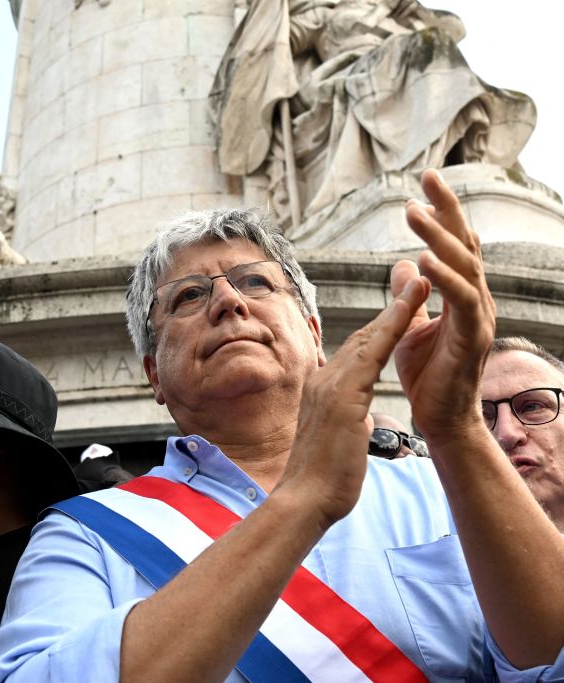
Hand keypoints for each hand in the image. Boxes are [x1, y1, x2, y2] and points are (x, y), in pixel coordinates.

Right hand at [278, 276, 429, 526]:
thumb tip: (356, 418)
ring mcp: (330, 386)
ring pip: (368, 337)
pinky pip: (372, 354)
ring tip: (417, 282)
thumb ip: (346, 420)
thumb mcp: (336, 440)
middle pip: (361, 336)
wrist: (306, 499)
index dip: (379, 328)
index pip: (355, 352)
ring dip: (396, 308)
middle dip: (390, 309)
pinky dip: (392, 327)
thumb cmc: (323, 480)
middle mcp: (323, 380)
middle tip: (412, 279)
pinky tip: (410, 310)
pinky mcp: (343, 397)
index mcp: (322, 390)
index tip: (399, 308)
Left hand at [392, 169, 495, 440]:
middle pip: (466, 244)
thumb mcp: (408, 327)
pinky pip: (463, 302)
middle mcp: (475, 300)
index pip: (453, 244)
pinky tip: (426, 259)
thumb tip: (402, 262)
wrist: (439, 420)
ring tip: (415, 211)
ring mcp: (478, 318)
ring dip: (440, 237)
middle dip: (447, 209)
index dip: (442, 212)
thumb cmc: (426, 376)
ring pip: (465, 266)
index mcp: (460, 295)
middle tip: (429, 175)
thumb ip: (407, 295)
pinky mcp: (472, 339)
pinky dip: (445, 279)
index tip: (424, 181)